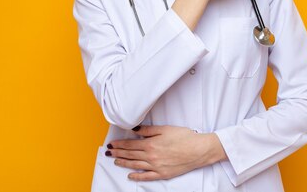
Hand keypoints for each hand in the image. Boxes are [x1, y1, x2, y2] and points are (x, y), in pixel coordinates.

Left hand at [106, 125, 226, 180]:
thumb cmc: (184, 137)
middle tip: (109, 153)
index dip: (119, 144)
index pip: (130, 144)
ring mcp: (156, 167)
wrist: (198, 150)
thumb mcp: (165, 129)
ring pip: (136, 165)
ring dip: (124, 163)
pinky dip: (137, 176)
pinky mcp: (162, 174)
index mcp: (151, 144)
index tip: (112, 144)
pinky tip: (130, 175)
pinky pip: (146, 177)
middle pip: (131, 155)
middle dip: (118, 153)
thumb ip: (148, 131)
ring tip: (116, 162)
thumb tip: (134, 130)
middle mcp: (151, 156)